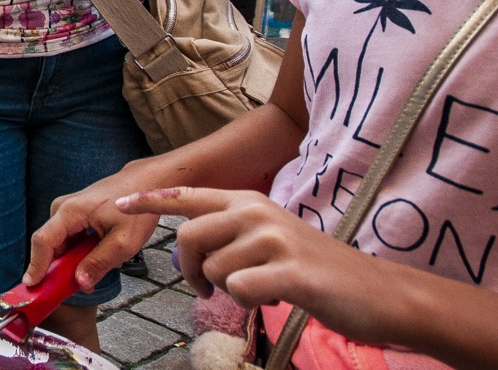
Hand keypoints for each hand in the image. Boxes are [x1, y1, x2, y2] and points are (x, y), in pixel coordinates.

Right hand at [25, 171, 160, 292]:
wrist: (144, 183)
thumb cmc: (136, 209)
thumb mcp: (124, 242)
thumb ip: (100, 263)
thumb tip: (80, 282)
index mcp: (70, 212)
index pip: (43, 241)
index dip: (36, 265)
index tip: (31, 287)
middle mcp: (63, 208)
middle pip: (49, 244)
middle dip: (55, 269)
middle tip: (66, 290)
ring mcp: (67, 209)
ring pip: (59, 243)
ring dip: (69, 261)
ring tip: (89, 273)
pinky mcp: (74, 213)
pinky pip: (67, 238)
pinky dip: (75, 252)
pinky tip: (92, 258)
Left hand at [116, 188, 407, 344]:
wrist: (377, 292)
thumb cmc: (317, 270)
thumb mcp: (271, 237)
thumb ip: (231, 233)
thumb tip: (192, 246)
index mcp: (250, 202)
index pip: (189, 196)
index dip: (151, 201)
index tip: (120, 204)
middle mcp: (258, 212)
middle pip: (188, 238)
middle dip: (188, 271)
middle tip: (206, 289)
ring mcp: (274, 239)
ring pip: (213, 269)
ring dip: (226, 290)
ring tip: (257, 289)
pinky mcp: (289, 269)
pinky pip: (239, 290)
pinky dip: (248, 303)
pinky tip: (273, 297)